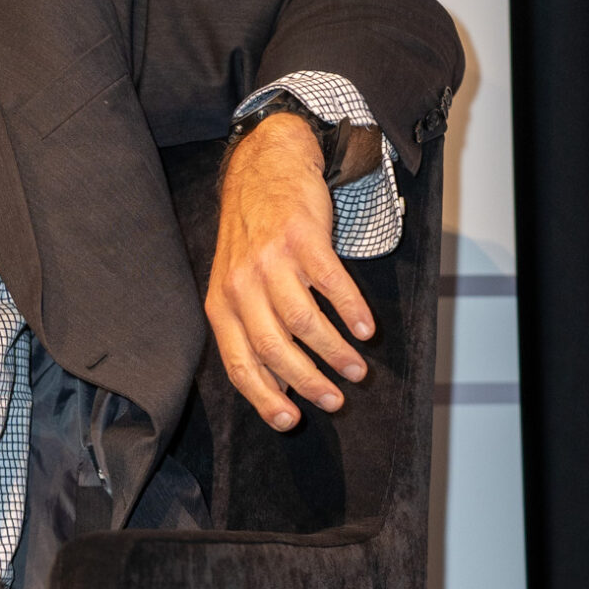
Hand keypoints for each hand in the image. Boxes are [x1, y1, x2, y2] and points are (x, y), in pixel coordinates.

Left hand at [206, 114, 372, 430]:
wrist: (264, 168)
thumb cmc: (253, 237)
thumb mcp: (237, 286)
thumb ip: (252, 332)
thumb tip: (277, 385)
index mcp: (222, 305)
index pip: (239, 363)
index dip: (263, 396)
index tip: (290, 420)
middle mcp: (241, 286)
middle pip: (273, 347)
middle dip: (307, 381)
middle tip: (335, 401)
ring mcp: (270, 261)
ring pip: (303, 320)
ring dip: (334, 351)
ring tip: (357, 370)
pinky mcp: (301, 238)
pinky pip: (331, 283)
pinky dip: (351, 310)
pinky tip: (365, 330)